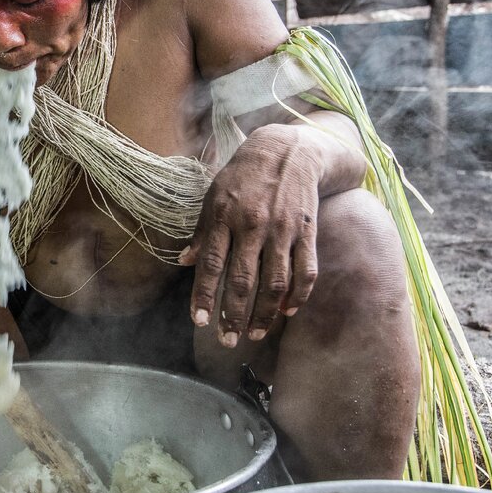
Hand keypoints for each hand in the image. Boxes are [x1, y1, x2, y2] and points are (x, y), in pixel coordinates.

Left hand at [181, 124, 322, 347]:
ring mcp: (282, 230)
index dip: (204, 296)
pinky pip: (306, 271)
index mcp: (224, 217)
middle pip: (243, 280)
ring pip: (275, 283)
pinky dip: (298, 295)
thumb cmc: (243, 176)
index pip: (212, 265)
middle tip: (227, 342)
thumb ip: (201, 232)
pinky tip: (288, 312)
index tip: (200, 322)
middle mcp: (253, 226)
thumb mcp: (213, 197)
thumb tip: (183, 261)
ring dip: (265, 313)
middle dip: (233, 315)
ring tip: (254, 334)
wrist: (287, 150)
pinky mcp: (307, 232)